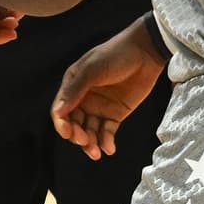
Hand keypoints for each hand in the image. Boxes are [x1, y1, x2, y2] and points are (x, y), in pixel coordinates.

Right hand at [51, 20, 166, 159]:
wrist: (145, 52)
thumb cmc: (115, 55)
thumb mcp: (93, 69)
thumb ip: (76, 90)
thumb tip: (58, 112)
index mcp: (73, 84)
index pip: (61, 110)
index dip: (62, 124)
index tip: (68, 133)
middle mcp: (83, 98)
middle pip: (74, 123)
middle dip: (77, 135)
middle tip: (86, 141)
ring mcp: (99, 107)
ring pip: (89, 130)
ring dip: (90, 143)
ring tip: (98, 151)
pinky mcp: (115, 114)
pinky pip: (106, 132)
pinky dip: (106, 141)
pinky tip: (109, 148)